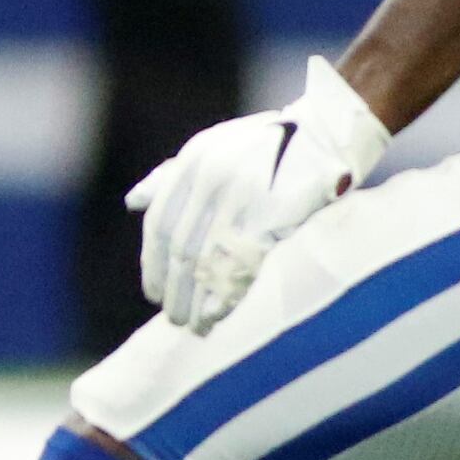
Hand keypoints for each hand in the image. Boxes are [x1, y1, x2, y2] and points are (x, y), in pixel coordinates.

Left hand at [126, 57, 390, 330]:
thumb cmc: (265, 144)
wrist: (326, 133)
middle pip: (183, 250)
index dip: (153, 266)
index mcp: (193, 161)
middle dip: (176, 292)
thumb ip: (170, 175)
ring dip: (199, 301)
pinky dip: (228, 293)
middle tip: (175, 320)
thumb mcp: (211, 146)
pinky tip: (221, 314)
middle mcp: (212, 177)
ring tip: (196, 326)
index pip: (160, 224)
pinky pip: (244, 262)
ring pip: (210, 262)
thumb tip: (133, 202)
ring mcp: (244, 195)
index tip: (153, 295)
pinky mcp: (275, 212)